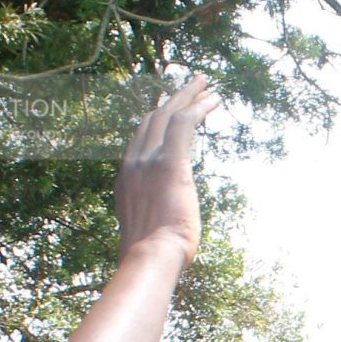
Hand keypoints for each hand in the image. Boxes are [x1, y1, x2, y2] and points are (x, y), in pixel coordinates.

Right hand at [115, 73, 220, 260]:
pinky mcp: (170, 163)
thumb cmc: (151, 255)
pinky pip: (184, 124)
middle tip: (190, 84)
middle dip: (173, 99)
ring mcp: (149, 161)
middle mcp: (133, 164)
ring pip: (168, 115)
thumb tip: (160, 224)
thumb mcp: (145, 229)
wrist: (149, 258)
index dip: (155, 118)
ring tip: (204, 83)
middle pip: (153, 120)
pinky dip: (198, 107)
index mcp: (127, 179)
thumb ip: (152, 215)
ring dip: (187, 96)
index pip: (141, 138)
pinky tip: (213, 98)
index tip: (166, 104)